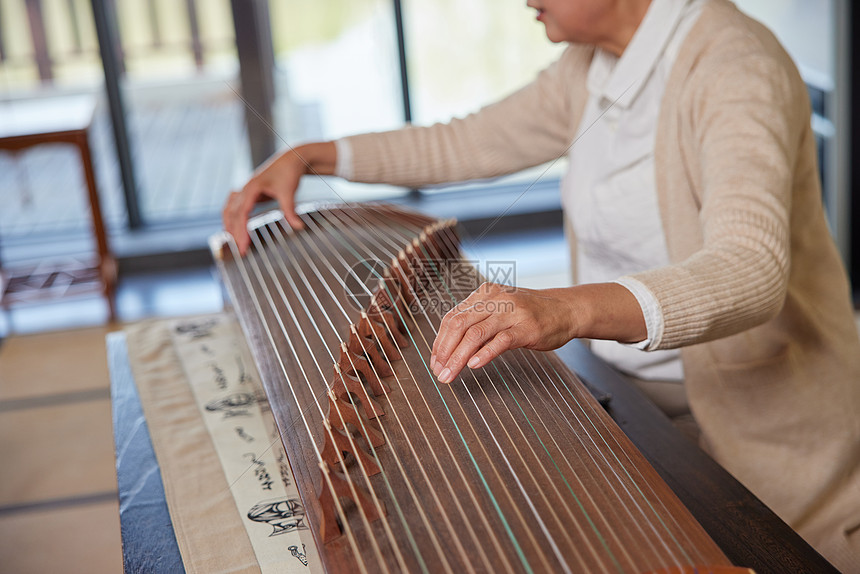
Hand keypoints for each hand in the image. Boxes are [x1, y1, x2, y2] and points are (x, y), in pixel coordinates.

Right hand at [222, 142, 335, 254]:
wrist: (291, 158)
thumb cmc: (289, 172)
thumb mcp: (289, 192)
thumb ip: (290, 210)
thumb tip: (298, 227)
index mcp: (252, 187)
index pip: (241, 213)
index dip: (241, 231)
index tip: (243, 246)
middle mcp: (244, 189)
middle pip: (232, 213)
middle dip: (234, 233)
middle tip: (240, 251)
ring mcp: (244, 190)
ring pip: (229, 209)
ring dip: (229, 225)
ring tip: (233, 242)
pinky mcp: (248, 192)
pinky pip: (233, 205)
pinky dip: (230, 216)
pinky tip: (231, 226)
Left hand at [430, 282, 579, 383]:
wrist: (566, 309)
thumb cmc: (530, 313)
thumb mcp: (500, 310)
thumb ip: (477, 322)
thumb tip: (449, 348)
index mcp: (484, 294)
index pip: (452, 317)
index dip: (439, 341)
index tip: (435, 361)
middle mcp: (495, 300)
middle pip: (459, 325)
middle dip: (444, 351)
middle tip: (439, 371)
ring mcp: (511, 312)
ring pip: (475, 334)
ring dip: (458, 357)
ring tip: (450, 374)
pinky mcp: (526, 327)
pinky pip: (500, 341)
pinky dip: (484, 354)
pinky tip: (474, 365)